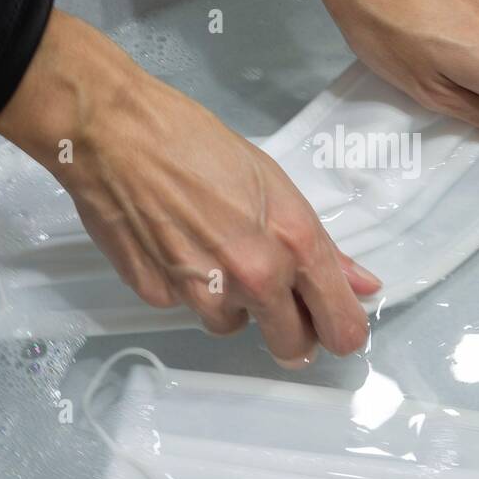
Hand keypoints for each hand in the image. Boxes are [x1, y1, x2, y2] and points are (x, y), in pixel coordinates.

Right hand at [0, 9, 379, 366]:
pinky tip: (173, 246)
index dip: (343, 331)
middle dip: (292, 331)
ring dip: (234, 304)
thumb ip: (320, 245)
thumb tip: (362, 285)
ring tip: (212, 251)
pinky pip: (187, 308)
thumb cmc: (196, 142)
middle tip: (281, 306)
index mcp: (294, 241)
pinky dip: (187, 288)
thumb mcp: (273, 182)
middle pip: (293, 344)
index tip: (339, 331)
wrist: (115, 133)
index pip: (339, 321)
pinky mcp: (160, 297)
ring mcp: (205, 292)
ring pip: (235, 326)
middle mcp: (256, 275)